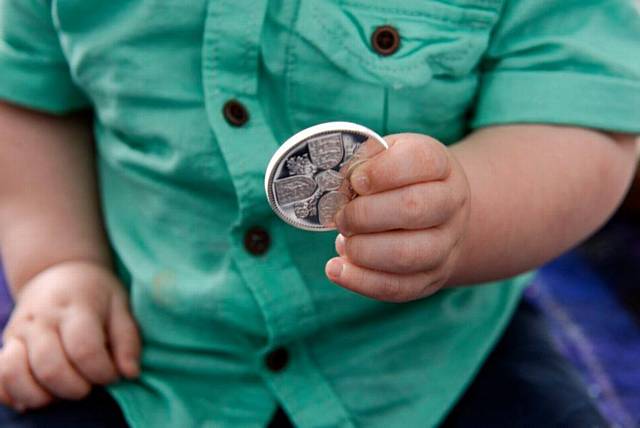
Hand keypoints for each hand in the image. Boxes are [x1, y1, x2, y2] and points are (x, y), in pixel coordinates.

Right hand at [0, 261, 139, 410]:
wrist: (59, 271)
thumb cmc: (97, 293)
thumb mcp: (121, 306)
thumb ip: (128, 341)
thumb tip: (130, 373)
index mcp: (76, 307)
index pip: (84, 349)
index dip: (102, 372)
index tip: (112, 375)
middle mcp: (42, 319)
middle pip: (50, 367)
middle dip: (76, 388)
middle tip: (90, 385)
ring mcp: (18, 331)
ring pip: (16, 374)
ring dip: (43, 395)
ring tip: (64, 391)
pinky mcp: (5, 343)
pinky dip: (14, 394)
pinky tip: (38, 395)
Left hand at [325, 133, 469, 301]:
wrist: (437, 217)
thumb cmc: (400, 181)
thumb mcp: (389, 157)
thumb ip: (366, 161)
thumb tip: (340, 179)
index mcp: (441, 167)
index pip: (421, 161)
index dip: (382, 171)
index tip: (355, 180)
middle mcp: (451, 205)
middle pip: (413, 208)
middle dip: (364, 214)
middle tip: (341, 216)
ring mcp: (446, 246)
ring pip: (406, 254)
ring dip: (362, 250)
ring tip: (343, 241)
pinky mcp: (431, 279)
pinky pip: (397, 287)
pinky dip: (361, 281)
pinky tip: (337, 269)